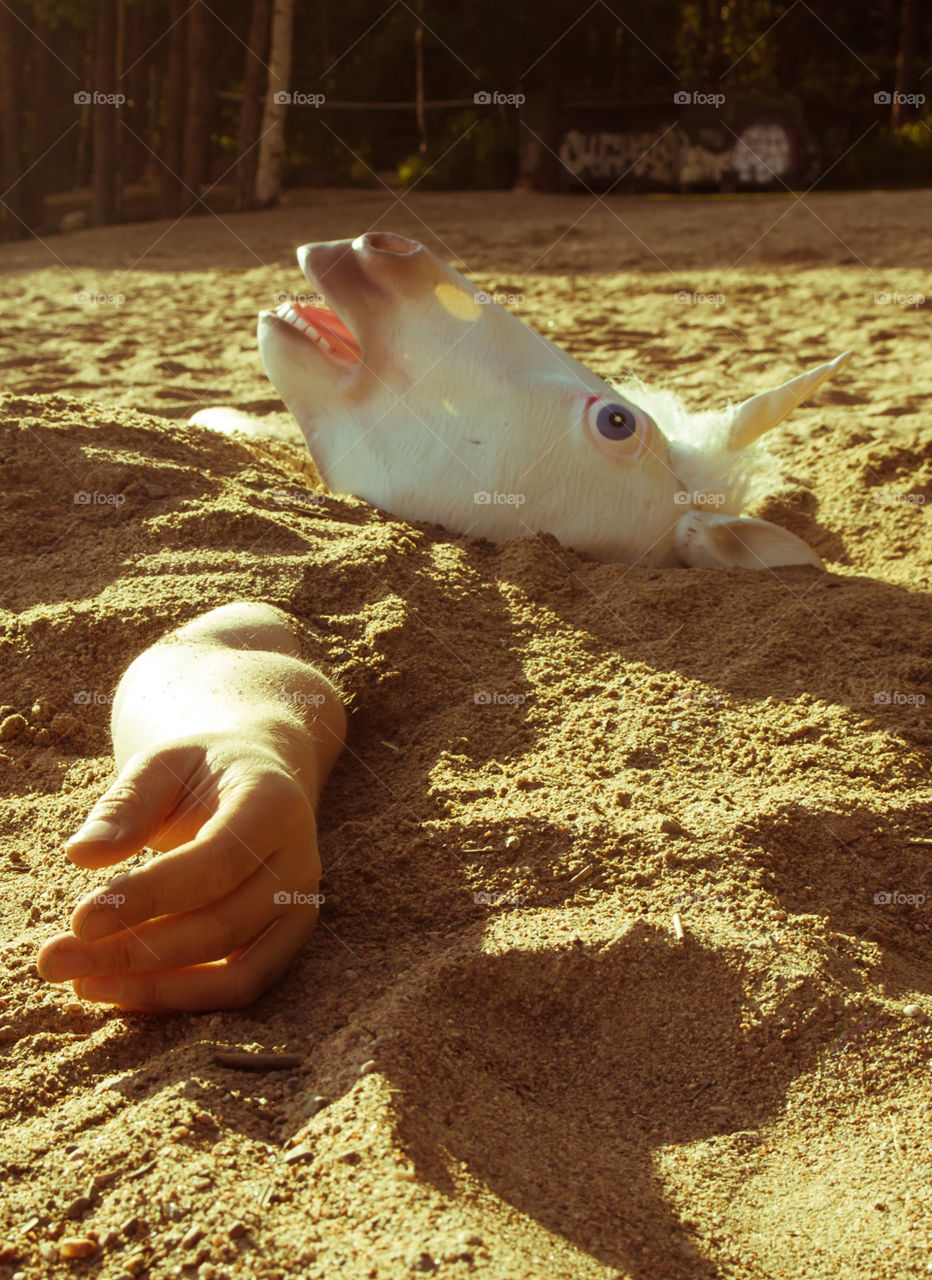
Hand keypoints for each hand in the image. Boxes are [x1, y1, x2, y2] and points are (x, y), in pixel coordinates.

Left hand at [38, 733, 322, 1011]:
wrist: (257, 777)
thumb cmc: (201, 771)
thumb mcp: (162, 765)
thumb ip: (126, 805)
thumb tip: (81, 854)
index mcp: (275, 805)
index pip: (217, 862)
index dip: (150, 897)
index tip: (80, 919)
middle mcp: (299, 861)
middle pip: (221, 926)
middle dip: (134, 950)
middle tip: (55, 959)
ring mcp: (300, 908)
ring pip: (236, 973)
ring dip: (155, 988)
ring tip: (82, 983)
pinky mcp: (286, 941)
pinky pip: (239, 986)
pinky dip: (180, 996)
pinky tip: (120, 989)